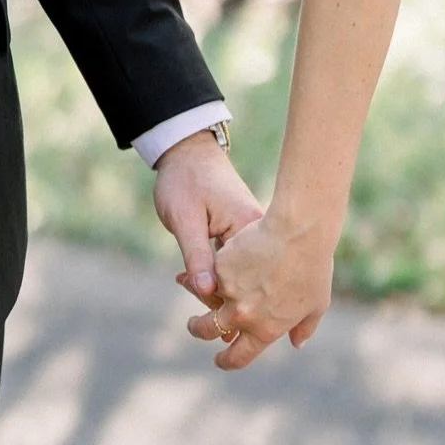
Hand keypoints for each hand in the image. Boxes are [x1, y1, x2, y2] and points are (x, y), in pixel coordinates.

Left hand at [153, 131, 263, 301]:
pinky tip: (196, 271)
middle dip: (213, 290)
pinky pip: (239, 268)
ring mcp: (257, 239)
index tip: (184, 280)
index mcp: (250, 229)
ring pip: (241, 279)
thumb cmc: (185, 181)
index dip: (210, 290)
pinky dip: (219, 274)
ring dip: (215, 283)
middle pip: (245, 284)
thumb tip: (207, 291)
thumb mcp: (185, 220)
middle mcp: (261, 237)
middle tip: (183, 278)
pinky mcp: (250, 240)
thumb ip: (197, 256)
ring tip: (186, 275)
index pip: (239, 280)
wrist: (189, 154)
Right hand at [188, 210, 332, 369]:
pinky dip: (208, 266)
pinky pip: (210, 271)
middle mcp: (242, 316)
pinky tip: (207, 258)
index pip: (236, 358)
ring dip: (194, 293)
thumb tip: (296, 343)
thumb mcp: (316, 305)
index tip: (219, 359)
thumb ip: (303, 328)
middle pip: (207, 332)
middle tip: (196, 325)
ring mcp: (228, 292)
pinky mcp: (220, 268)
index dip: (225, 361)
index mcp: (264, 331)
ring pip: (202, 298)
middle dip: (198, 330)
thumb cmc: (315, 268)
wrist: (299, 233)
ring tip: (189, 285)